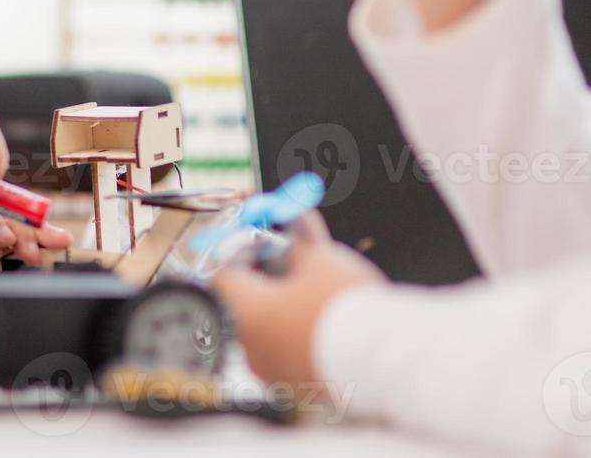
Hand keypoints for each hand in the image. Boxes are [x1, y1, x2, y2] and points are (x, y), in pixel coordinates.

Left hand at [212, 213, 385, 384]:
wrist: (382, 362)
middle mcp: (249, 345)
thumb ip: (302, 238)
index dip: (245, 253)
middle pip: (247, 304)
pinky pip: (292, 356)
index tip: (266, 244)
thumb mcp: (322, 259)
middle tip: (295, 265)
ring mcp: (273, 371)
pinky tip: (329, 326)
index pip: (225, 274)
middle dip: (269, 281)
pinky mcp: (300, 388)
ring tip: (318, 294)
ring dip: (287, 310)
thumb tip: (297, 219)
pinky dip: (303, 338)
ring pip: (270, 332)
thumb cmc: (343, 309)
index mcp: (243, 309)